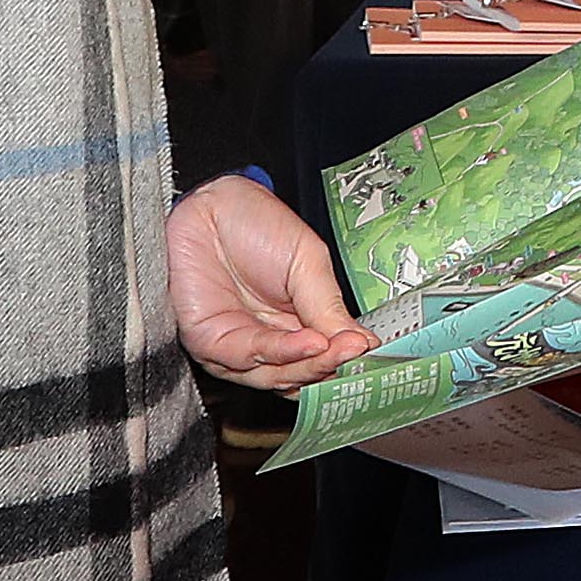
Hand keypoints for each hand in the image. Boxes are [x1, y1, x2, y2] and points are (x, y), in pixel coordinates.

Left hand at [168, 174, 378, 388]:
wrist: (209, 203)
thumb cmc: (256, 225)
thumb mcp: (308, 263)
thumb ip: (328, 308)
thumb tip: (364, 345)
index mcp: (297, 325)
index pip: (325, 357)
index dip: (348, 359)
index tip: (371, 352)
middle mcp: (269, 343)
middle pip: (304, 374)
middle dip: (332, 366)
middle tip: (356, 353)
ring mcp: (239, 347)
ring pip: (278, 376)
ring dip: (310, 365)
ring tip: (333, 348)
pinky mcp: (210, 344)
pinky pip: (248, 357)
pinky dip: (282, 353)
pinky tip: (309, 342)